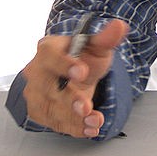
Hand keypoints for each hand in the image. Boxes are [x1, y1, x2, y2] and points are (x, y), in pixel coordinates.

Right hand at [22, 18, 128, 137]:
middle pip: (48, 88)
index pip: (51, 56)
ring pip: (51, 110)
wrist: (76, 72)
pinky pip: (56, 123)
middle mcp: (37, 72)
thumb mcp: (96, 45)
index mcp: (48, 49)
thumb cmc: (82, 56)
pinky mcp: (41, 112)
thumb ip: (106, 38)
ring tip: (95, 120)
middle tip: (85, 107)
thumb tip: (119, 26)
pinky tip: (90, 128)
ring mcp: (37, 94)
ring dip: (74, 118)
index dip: (65, 64)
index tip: (82, 72)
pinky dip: (74, 128)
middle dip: (68, 99)